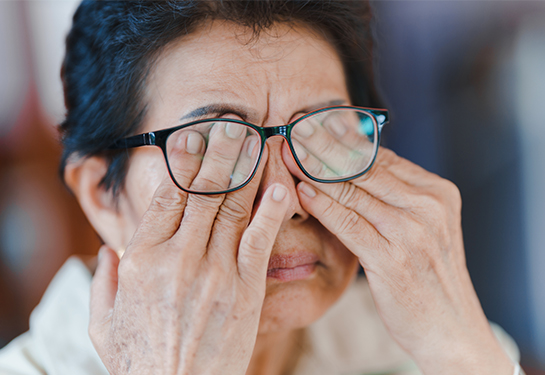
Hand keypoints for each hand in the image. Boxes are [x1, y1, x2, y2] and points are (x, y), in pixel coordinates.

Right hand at [89, 122, 289, 374]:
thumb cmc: (140, 362)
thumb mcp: (104, 324)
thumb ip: (102, 284)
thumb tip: (104, 253)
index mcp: (142, 260)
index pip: (166, 197)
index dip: (182, 163)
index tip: (194, 137)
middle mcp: (179, 257)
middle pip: (203, 191)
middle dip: (220, 153)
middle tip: (233, 124)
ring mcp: (215, 271)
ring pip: (232, 207)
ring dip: (247, 169)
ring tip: (258, 138)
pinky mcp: (246, 289)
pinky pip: (259, 240)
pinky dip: (271, 210)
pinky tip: (281, 185)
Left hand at [285, 145, 513, 374]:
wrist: (450, 328)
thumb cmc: (428, 276)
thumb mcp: (424, 228)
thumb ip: (396, 198)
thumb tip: (355, 167)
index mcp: (438, 192)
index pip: (382, 156)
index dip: (343, 141)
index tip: (314, 128)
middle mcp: (428, 206)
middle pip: (365, 167)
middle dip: (324, 148)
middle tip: (295, 132)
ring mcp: (412, 231)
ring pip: (353, 191)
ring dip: (315, 171)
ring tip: (290, 155)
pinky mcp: (392, 258)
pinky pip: (348, 222)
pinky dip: (322, 204)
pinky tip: (301, 191)